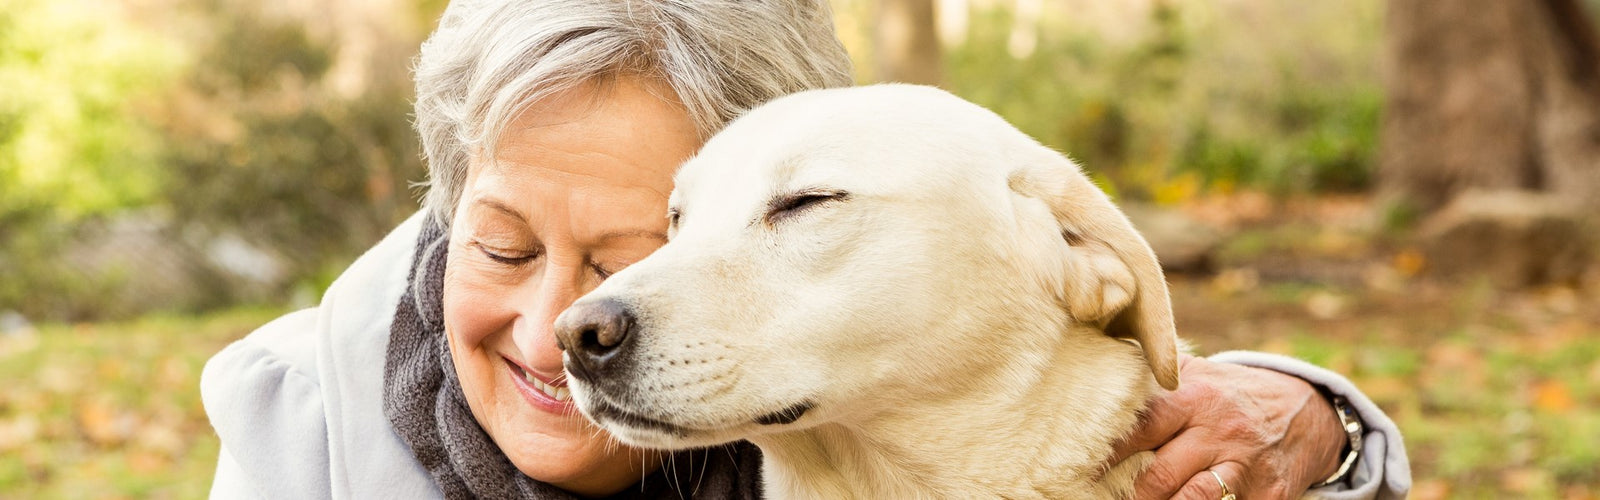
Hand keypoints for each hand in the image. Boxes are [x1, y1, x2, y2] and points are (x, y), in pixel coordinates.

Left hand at [1109, 355, 1346, 498]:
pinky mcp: (1268, 493)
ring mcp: (1244, 465)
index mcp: (1196, 398)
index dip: (1108, 450)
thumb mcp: (1199, 375)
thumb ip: (1155, 381)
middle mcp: (1219, 431)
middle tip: (1099, 495)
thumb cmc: (1232, 394)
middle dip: (1129, 492)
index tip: (1078, 464)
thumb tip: (1097, 376)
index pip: (1141, 425)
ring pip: (1191, 499)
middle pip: (1160, 474)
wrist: (1306, 411)